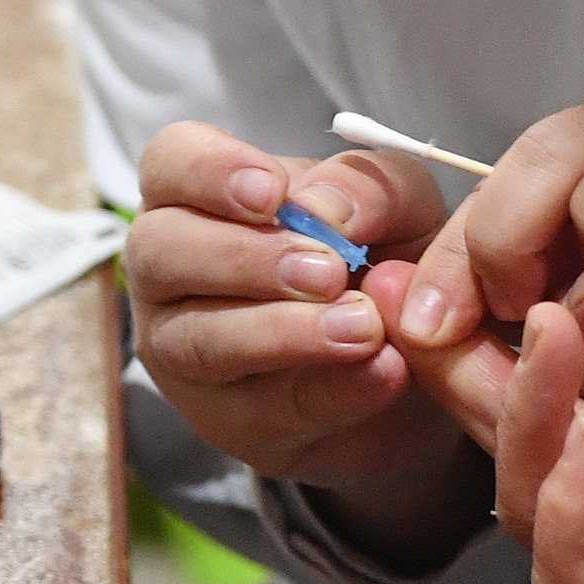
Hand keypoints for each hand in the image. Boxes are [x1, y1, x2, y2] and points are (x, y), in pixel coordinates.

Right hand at [125, 123, 488, 564]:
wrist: (420, 364)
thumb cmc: (382, 259)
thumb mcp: (398, 208)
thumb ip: (369, 189)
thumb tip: (324, 208)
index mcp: (199, 196)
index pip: (170, 162)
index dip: (208, 171)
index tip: (272, 193)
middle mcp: (171, 271)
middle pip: (163, 251)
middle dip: (246, 259)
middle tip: (327, 271)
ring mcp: (186, 351)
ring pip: (200, 339)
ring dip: (281, 332)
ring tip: (363, 328)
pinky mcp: (230, 420)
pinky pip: (264, 408)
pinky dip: (332, 389)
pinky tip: (384, 370)